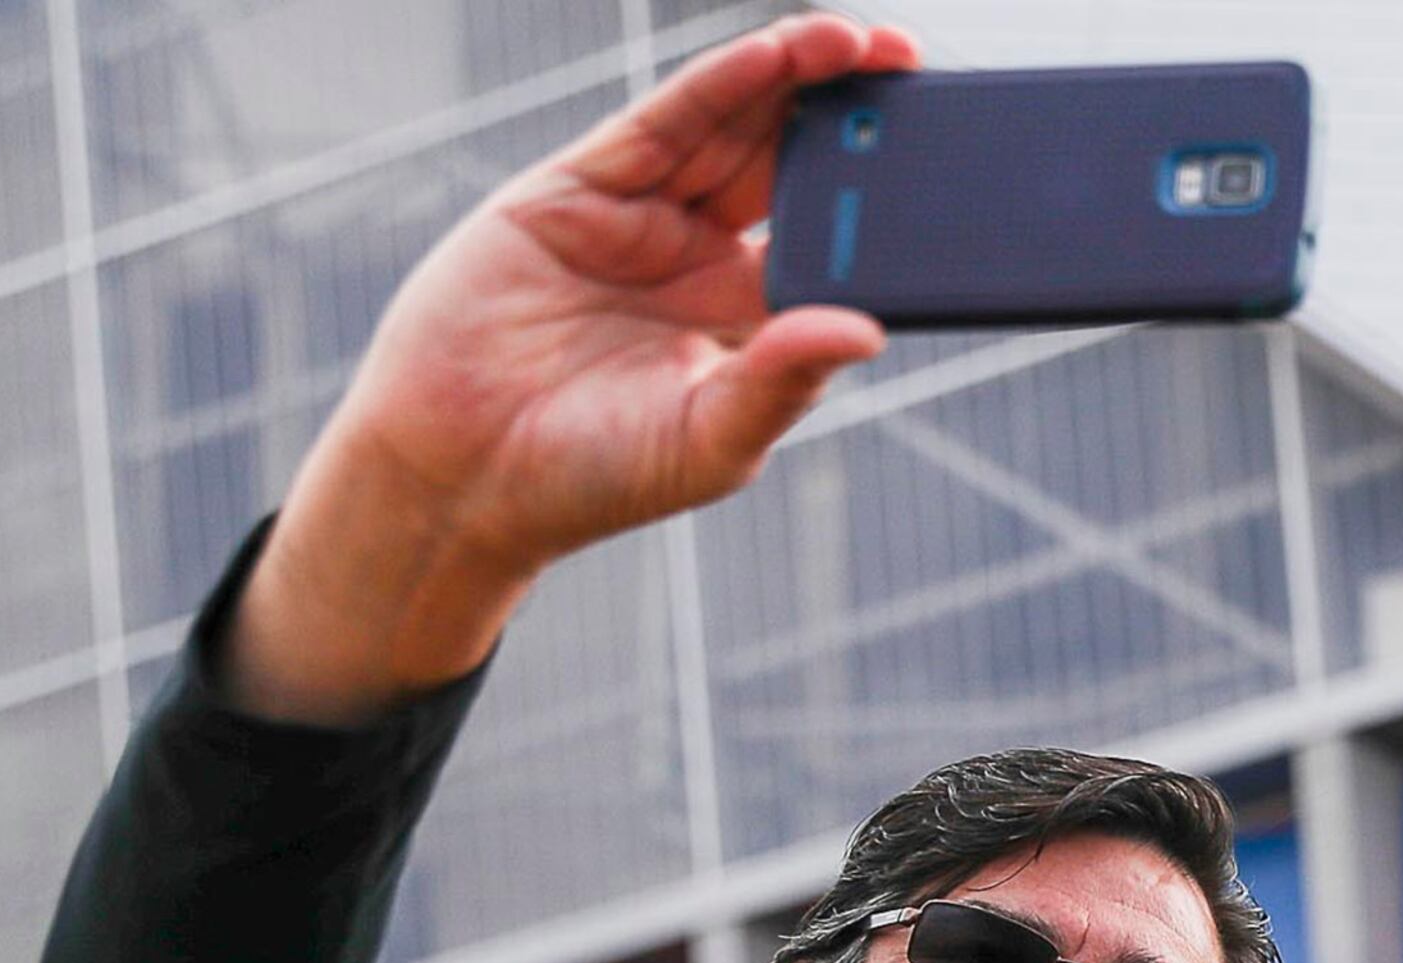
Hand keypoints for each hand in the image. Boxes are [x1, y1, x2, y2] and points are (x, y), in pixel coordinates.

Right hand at [234, 11, 918, 719]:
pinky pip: (663, 123)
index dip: (880, 200)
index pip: (828, 239)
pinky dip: (720, 84)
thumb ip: (782, 382)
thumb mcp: (708, 441)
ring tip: (860, 44)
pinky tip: (777, 57)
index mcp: (742, 318)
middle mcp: (697, 256)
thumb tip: (864, 329)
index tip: (943, 168)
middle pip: (790, 164)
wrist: (459, 476)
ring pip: (733, 127)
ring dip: (796, 79)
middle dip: (851, 117)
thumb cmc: (588, 477)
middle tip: (918, 76)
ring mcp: (641, 216)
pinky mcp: (579, 189)